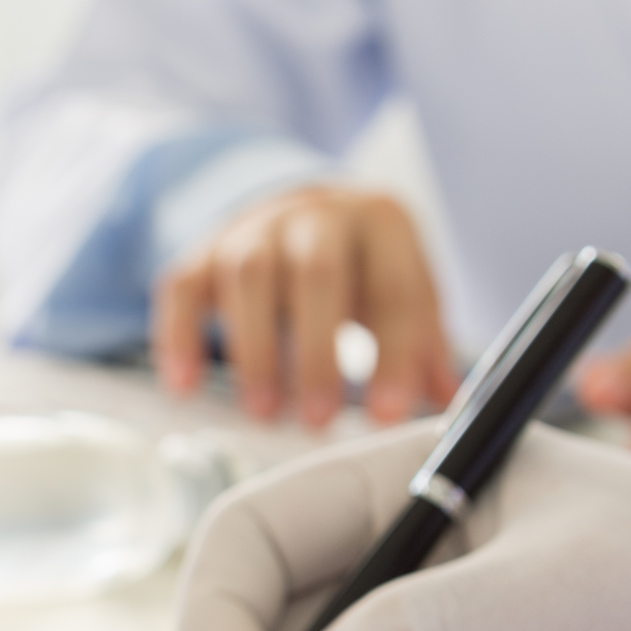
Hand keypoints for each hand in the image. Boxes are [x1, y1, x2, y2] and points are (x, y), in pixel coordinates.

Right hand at [151, 185, 453, 427]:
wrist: (299, 210)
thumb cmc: (362, 266)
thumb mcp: (404, 288)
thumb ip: (426, 343)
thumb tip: (451, 405)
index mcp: (380, 221)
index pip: (393, 287)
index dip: (394, 353)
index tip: (388, 416)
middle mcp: (315, 215)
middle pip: (316, 273)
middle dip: (317, 351)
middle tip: (319, 420)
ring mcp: (251, 229)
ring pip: (248, 277)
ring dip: (254, 350)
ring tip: (264, 413)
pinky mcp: (202, 252)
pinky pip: (181, 288)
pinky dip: (179, 337)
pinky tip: (184, 387)